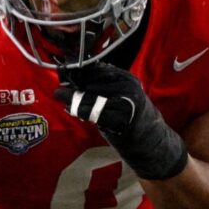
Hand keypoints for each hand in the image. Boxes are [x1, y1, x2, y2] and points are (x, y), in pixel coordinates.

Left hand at [52, 62, 188, 179]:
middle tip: (59, 89)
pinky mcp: (121, 118)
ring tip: (60, 96)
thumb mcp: (117, 95)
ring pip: (91, 96)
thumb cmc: (128, 116)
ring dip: (73, 97)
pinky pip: (93, 113)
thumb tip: (73, 78)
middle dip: (74, 85)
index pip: (98, 69)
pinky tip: (70, 108)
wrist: (149, 139)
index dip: (79, 70)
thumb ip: (100, 86)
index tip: (63, 71)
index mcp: (127, 78)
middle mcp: (127, 86)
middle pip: (93, 81)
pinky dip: (79, 110)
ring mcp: (125, 102)